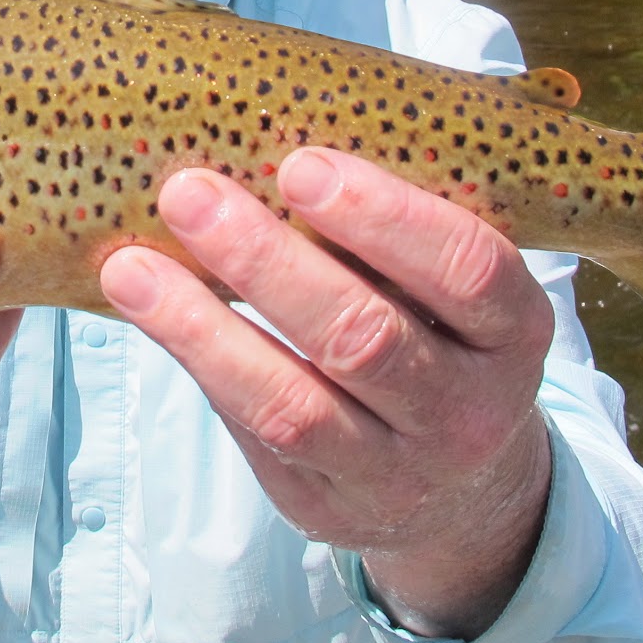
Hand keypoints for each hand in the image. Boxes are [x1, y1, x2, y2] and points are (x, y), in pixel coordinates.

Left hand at [99, 147, 554, 640]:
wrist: (461, 486)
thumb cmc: (437, 337)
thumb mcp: (452, 288)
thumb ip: (394, 227)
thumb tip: (267, 132)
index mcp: (511, 332)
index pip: (467, 268)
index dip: (385, 216)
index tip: (300, 163)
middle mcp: (468, 412)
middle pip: (364, 338)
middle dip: (267, 260)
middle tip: (189, 193)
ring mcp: (399, 472)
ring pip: (293, 404)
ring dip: (202, 327)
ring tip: (131, 268)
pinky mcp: (328, 510)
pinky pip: (256, 436)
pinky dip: (199, 367)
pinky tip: (150, 312)